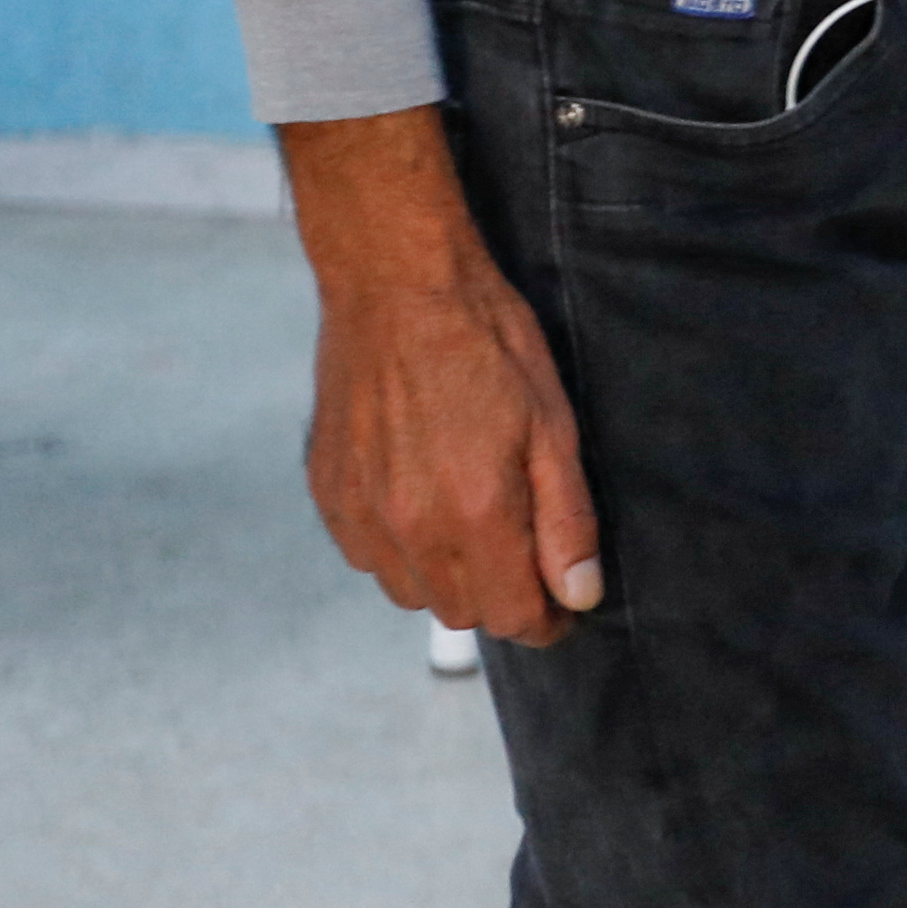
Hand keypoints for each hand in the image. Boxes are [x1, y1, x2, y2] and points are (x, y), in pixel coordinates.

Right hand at [277, 108, 600, 644]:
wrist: (397, 287)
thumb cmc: (489, 344)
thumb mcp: (554, 426)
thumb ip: (567, 522)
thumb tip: (579, 595)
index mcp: (474, 514)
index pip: (512, 617)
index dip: (548, 620)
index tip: (566, 605)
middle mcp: (408, 526)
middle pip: (462, 611)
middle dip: (503, 597)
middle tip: (530, 555)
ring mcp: (360, 512)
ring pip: (410, 591)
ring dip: (448, 578)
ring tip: (476, 525)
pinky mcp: (327, 492)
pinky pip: (368, 557)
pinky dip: (401, 550)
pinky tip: (425, 504)